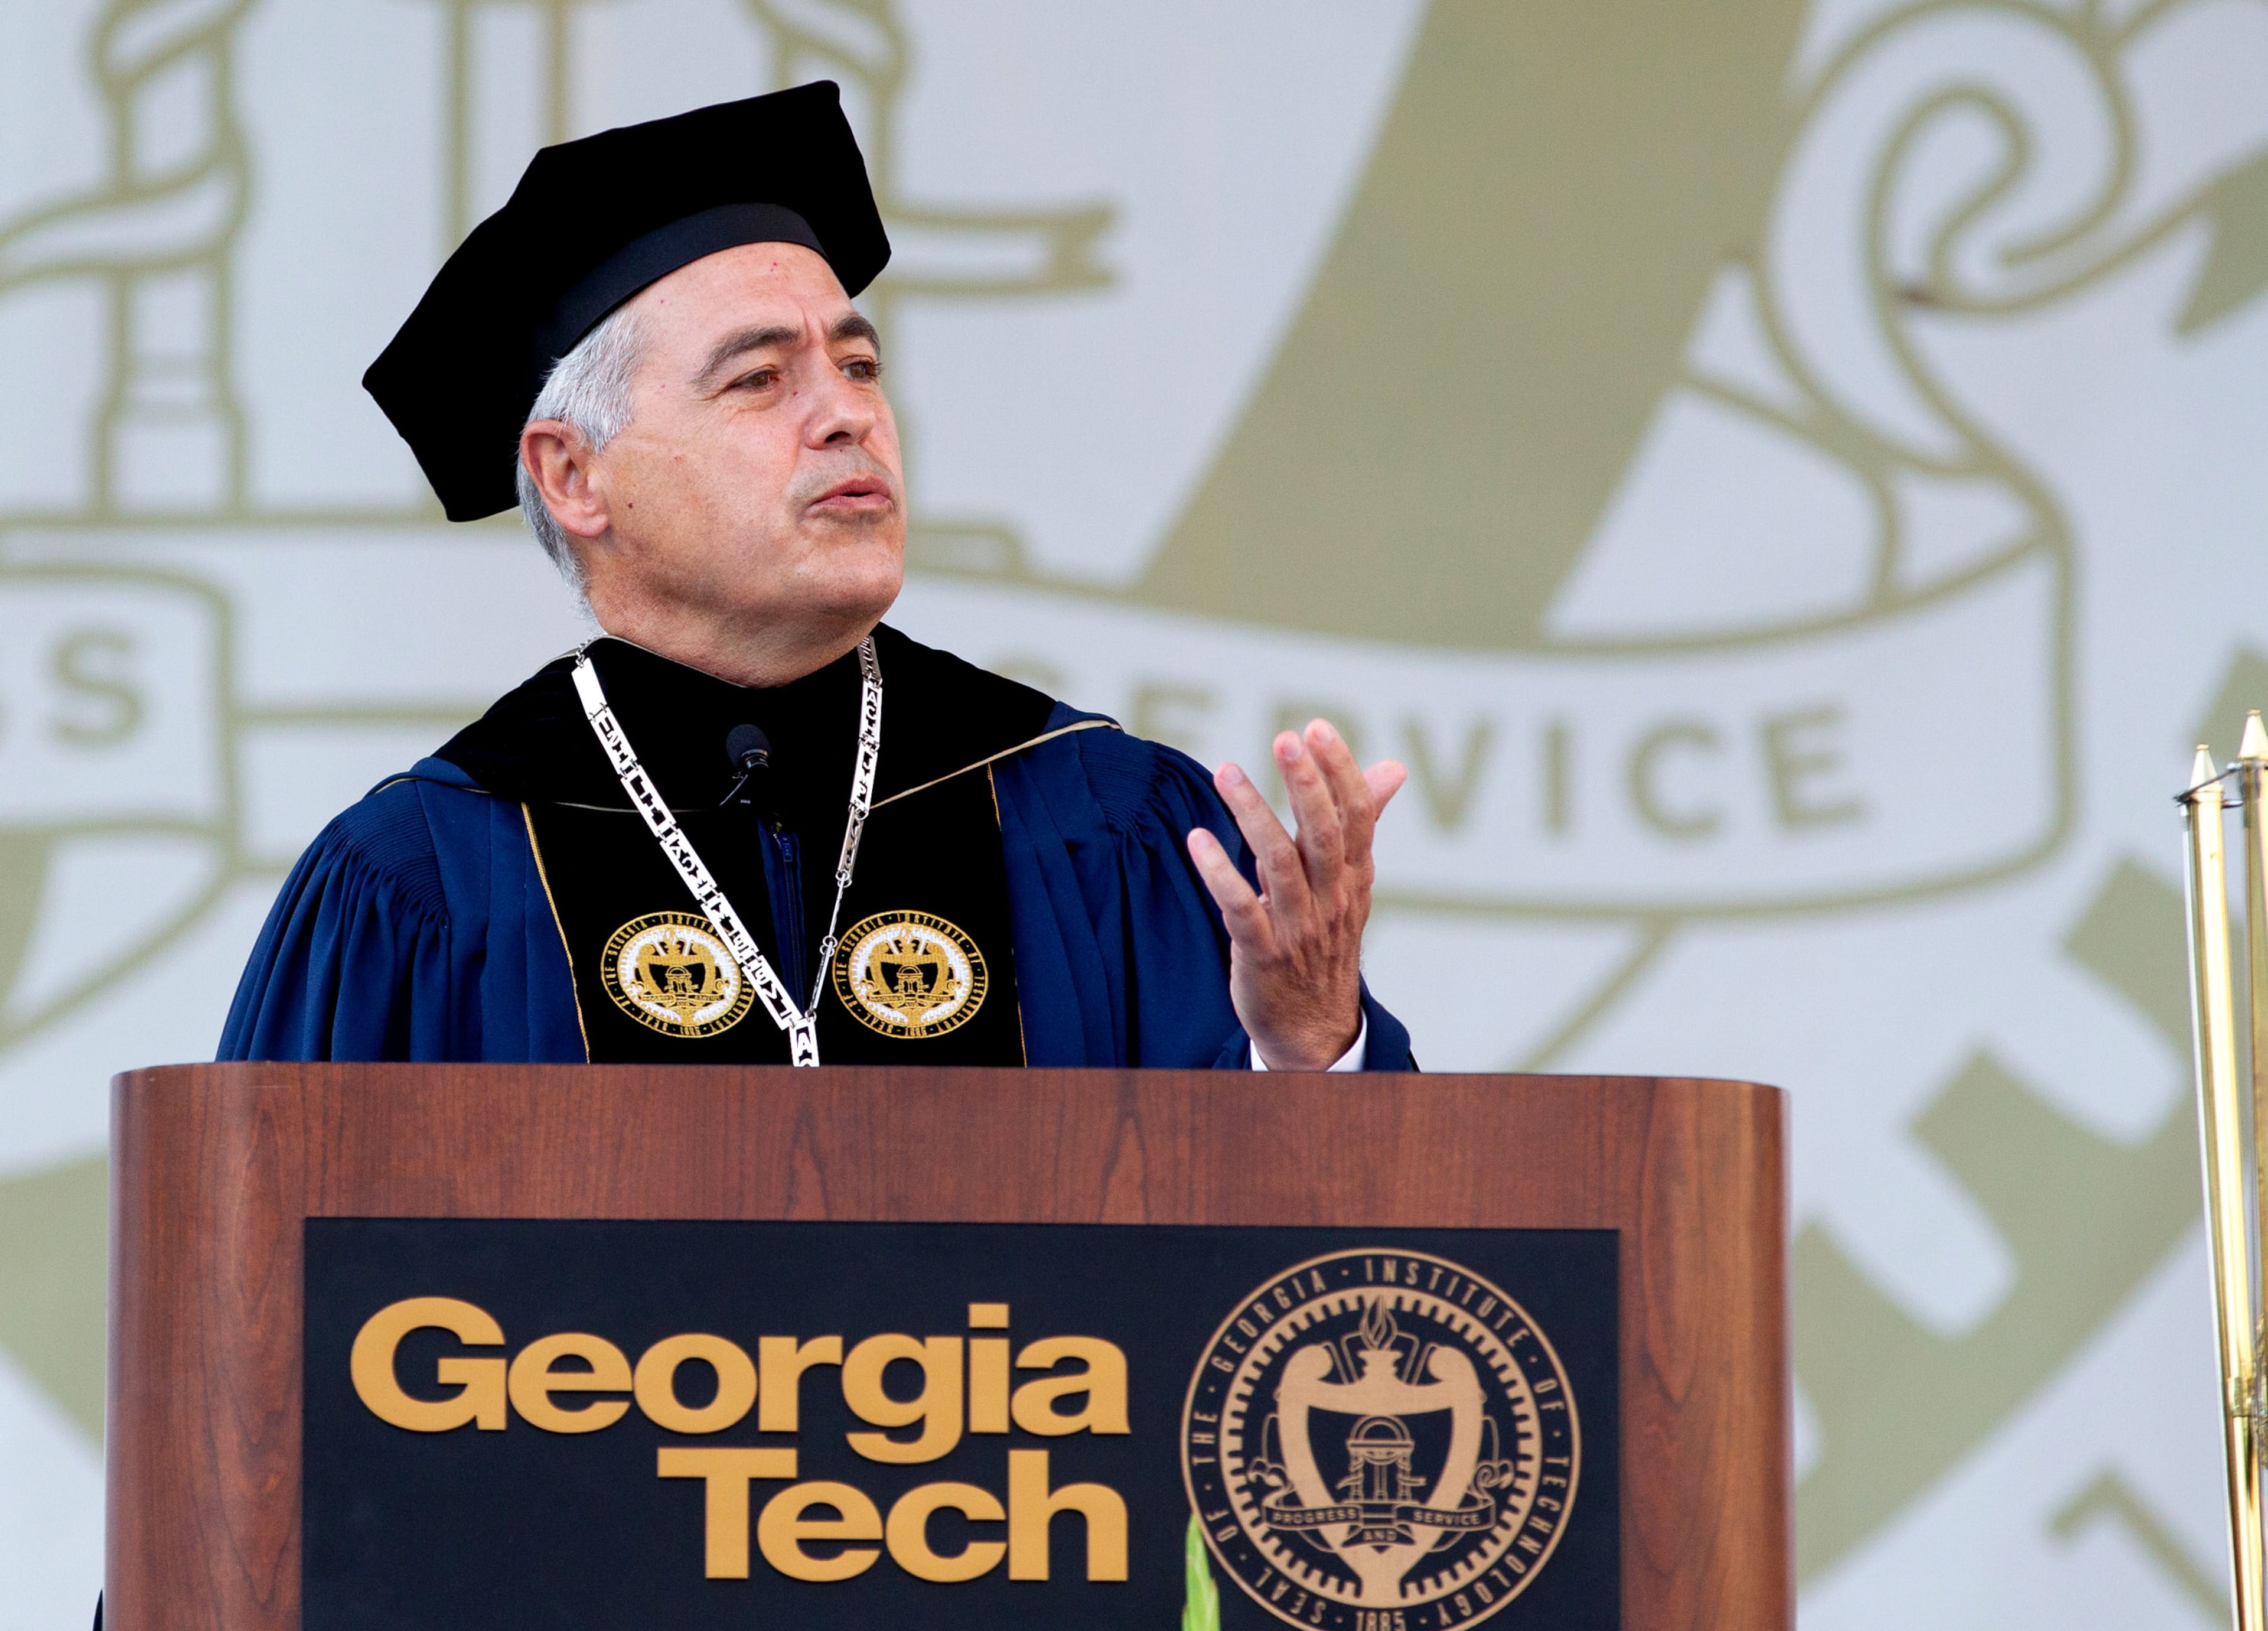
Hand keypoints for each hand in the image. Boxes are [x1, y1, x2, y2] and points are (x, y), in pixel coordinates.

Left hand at [1186, 721, 1406, 1070]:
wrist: (1316, 1029)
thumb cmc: (1326, 939)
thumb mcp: (1349, 883)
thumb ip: (1362, 822)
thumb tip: (1393, 767)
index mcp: (1353, 878)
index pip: (1356, 818)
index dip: (1340, 772)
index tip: (1316, 728)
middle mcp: (1331, 900)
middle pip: (1324, 836)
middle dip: (1306, 785)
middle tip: (1285, 737)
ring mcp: (1297, 928)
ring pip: (1279, 864)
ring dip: (1253, 815)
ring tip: (1225, 772)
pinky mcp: (1262, 954)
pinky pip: (1241, 909)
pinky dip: (1219, 874)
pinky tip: (1197, 839)